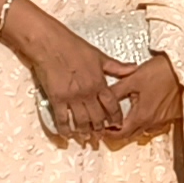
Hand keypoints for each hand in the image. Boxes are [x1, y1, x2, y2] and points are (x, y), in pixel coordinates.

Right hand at [16, 15, 115, 135]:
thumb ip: (116, 66)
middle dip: (100, 129)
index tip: (117, 124)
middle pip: (97, 117)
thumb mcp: (98, 55)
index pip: (111, 105)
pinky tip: (67, 135)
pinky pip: (62, 119)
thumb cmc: (73, 46)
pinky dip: (65, 129)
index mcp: (99, 82)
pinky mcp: (56, 99)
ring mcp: (71, 97)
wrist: (49, 44)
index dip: (115, 118)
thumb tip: (134, 68)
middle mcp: (87, 93)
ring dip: (84, 132)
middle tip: (101, 136)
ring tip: (85, 138)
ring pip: (81, 121)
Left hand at [99, 52, 183, 142]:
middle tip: (109, 126)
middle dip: (119, 132)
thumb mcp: (133, 78)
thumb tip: (101, 99)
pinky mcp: (174, 115)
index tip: (102, 129)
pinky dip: (148, 123)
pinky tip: (146, 114)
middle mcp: (153, 122)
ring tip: (126, 120)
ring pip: (145, 130)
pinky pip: (157, 125)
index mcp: (141, 115)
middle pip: (132, 135)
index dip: (109, 133)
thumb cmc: (161, 71)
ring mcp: (165, 120)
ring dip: (134, 128)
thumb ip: (115, 91)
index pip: (120, 133)